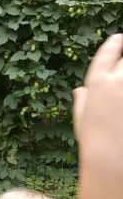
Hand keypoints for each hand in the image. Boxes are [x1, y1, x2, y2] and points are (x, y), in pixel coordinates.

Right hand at [75, 33, 122, 198]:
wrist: (112, 160)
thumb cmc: (94, 143)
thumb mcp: (82, 120)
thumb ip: (82, 101)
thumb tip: (80, 91)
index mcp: (97, 82)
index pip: (108, 53)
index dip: (115, 44)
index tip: (119, 38)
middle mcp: (116, 80)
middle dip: (122, 63)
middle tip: (119, 72)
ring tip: (120, 86)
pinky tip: (121, 107)